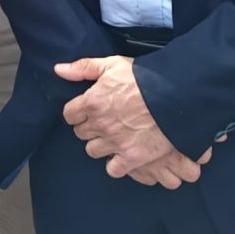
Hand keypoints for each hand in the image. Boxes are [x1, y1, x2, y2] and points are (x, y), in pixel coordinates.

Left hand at [55, 57, 207, 186]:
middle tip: (104, 122)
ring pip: (93, 151)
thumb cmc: (145, 78)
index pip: (70, 115)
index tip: (87, 111)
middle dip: (90, 128)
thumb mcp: (113, 64)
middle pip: (81, 134)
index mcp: (92, 101)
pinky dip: (116, 164)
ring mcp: (115, 142)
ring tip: (114, 137)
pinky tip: (123, 154)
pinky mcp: (131, 157)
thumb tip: (58, 70)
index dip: (78, 113)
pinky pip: (112, 169)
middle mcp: (100, 124)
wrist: (176, 95)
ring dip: (101, 145)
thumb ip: (83, 67)